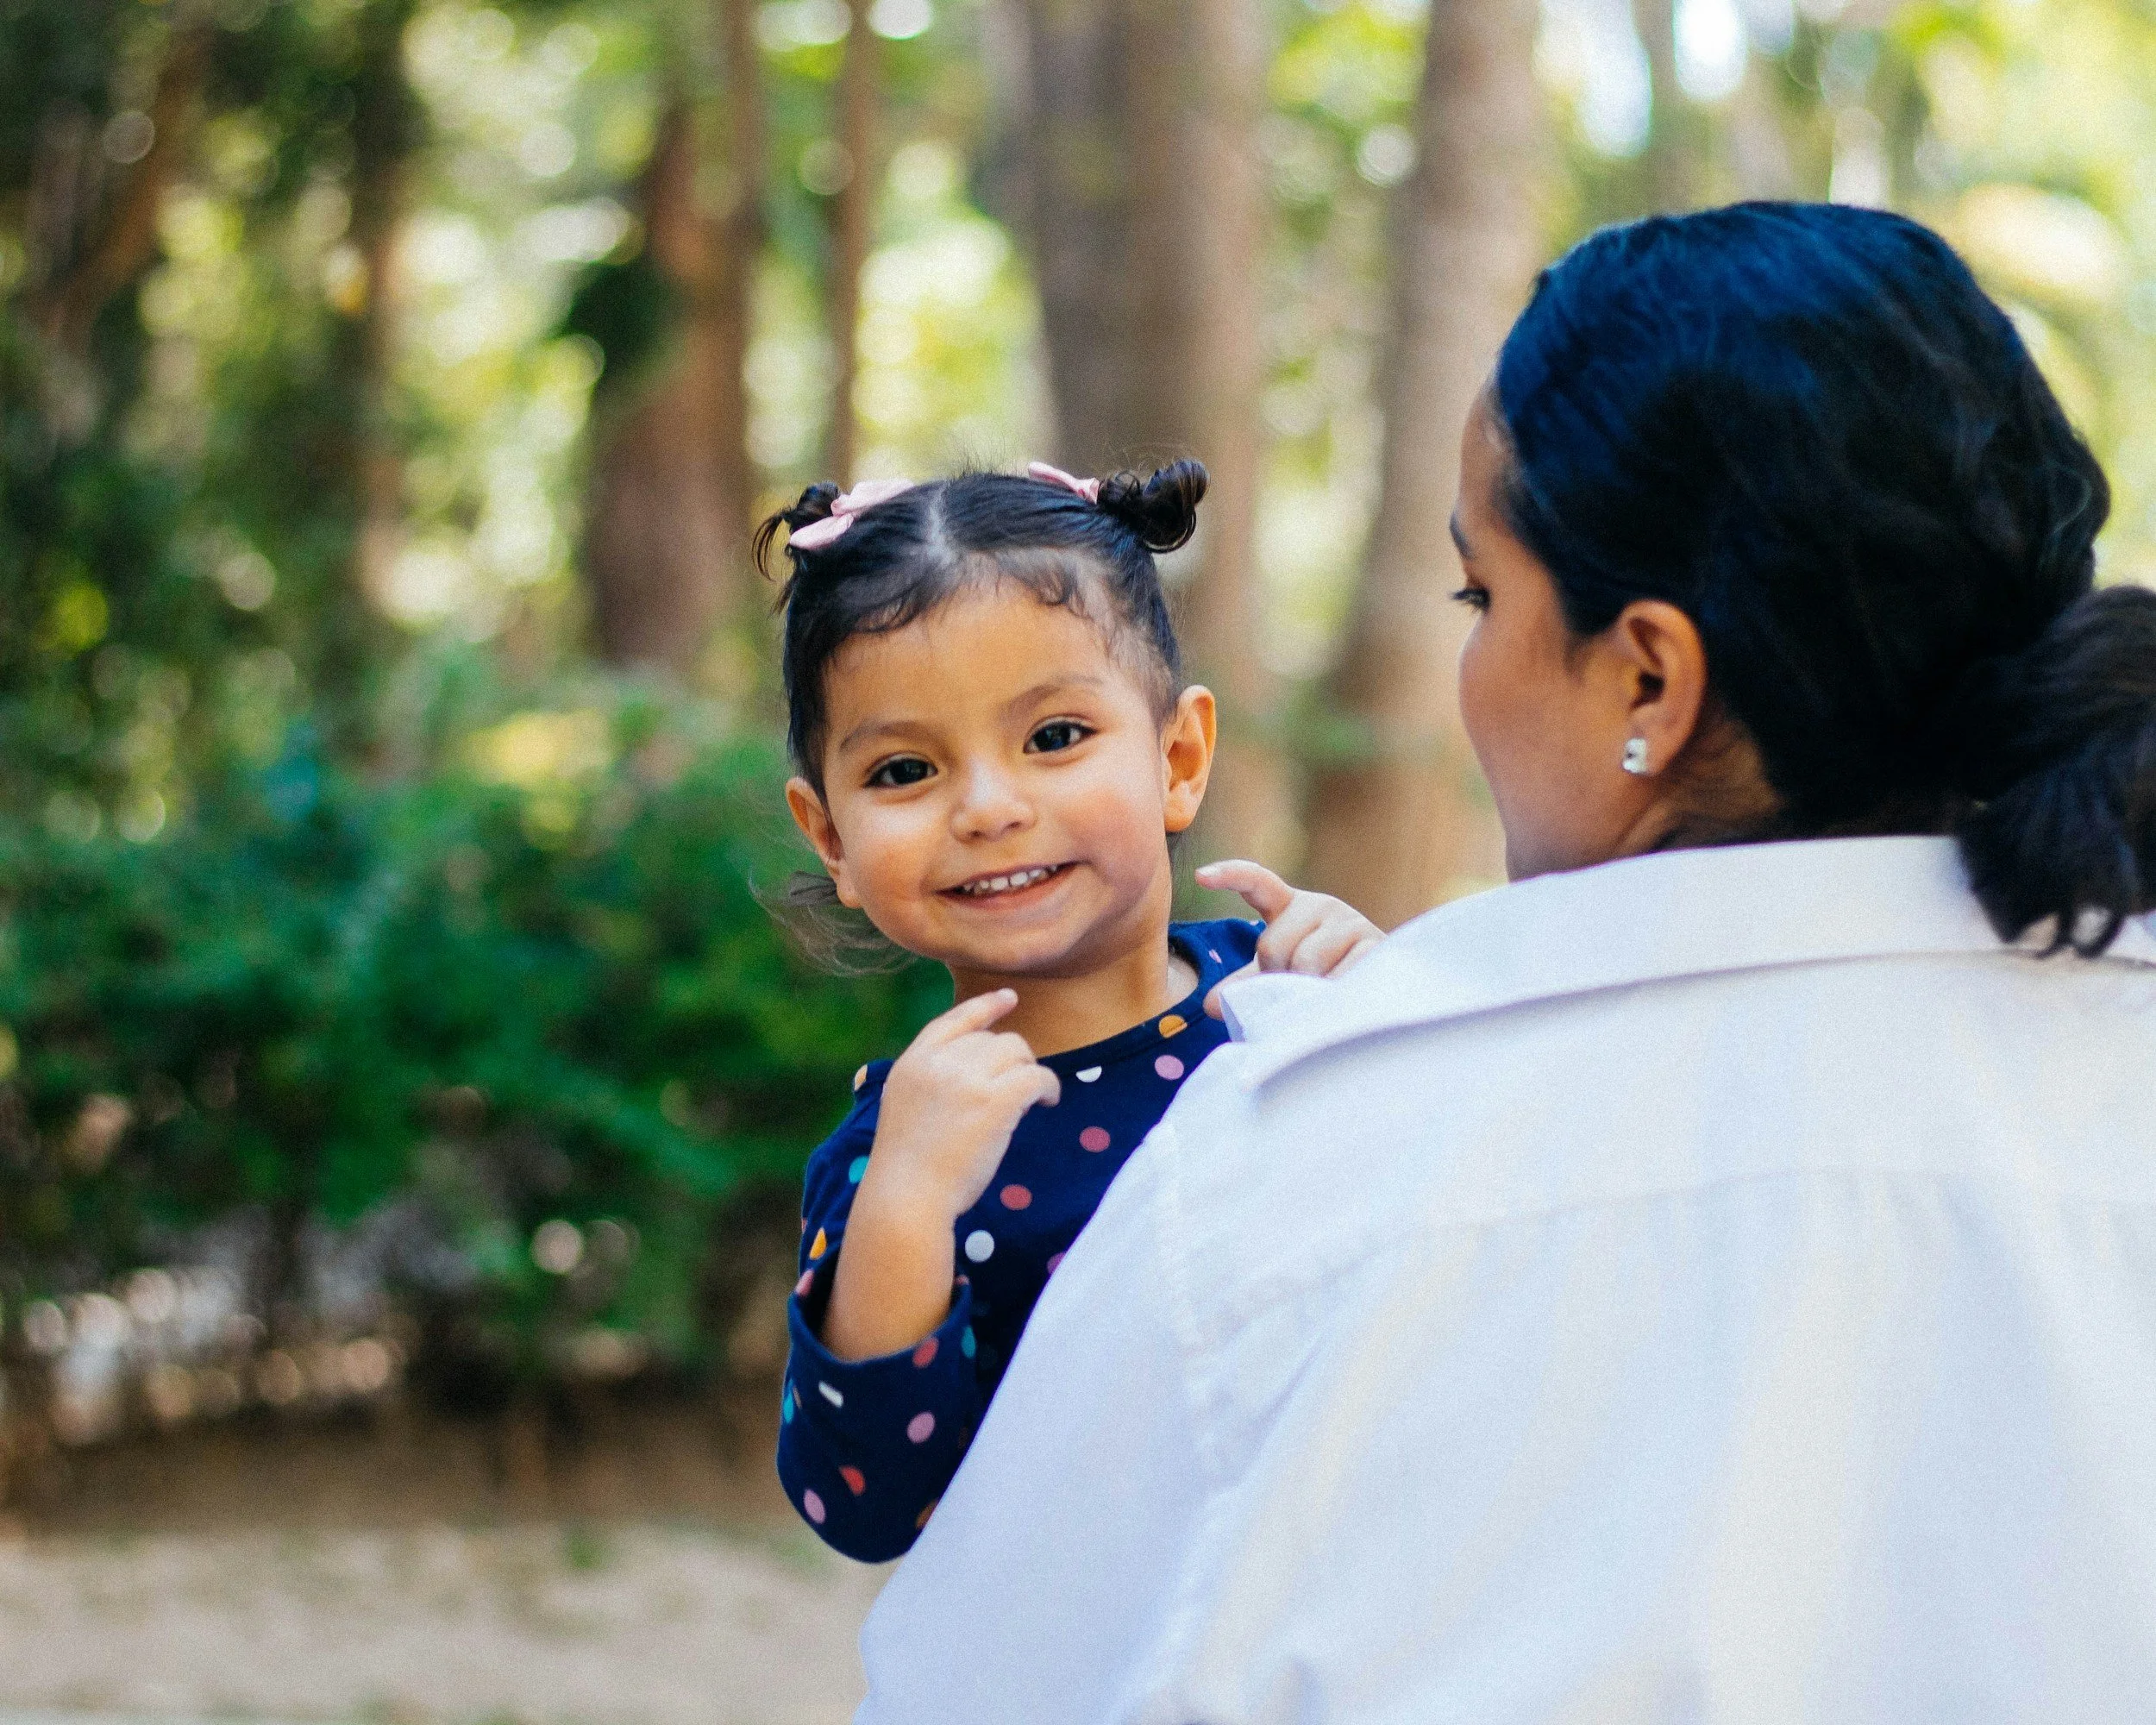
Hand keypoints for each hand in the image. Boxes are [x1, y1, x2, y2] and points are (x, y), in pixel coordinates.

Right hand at [866, 988, 1061, 1225]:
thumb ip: (931, 1083)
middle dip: (1011, 1059)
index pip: (953, 1020)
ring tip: (1034, 1098)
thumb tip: (977, 1073)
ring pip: (1016, 1051)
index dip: (985, 1006)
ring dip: (1030, 1071)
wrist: (906, 1198)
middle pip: (992, 1039)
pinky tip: (1048, 1102)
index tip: (1009, 998)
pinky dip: (1048, 1086)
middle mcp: (938, 1062)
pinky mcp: (995, 1100)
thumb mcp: (904, 1109)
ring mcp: (967, 1078)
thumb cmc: (906, 1170)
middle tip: (1019, 1087)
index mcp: (912, 1063)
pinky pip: (1036, 1075)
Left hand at [1196, 860, 1383, 1019]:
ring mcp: (1350, 921)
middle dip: (1278, 976)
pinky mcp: (1376, 942)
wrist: (1382, 985)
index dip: (1229, 875)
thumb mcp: (1279, 975)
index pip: (1257, 882)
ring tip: (1323, 990)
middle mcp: (1320, 905)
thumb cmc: (1322, 975)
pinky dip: (1333, 992)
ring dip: (1307, 988)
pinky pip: (1339, 973)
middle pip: (1272, 945)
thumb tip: (1210, 1004)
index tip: (1201, 876)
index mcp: (1290, 907)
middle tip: (1299, 984)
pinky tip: (1343, 993)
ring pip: (1305, 962)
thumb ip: (1245, 984)